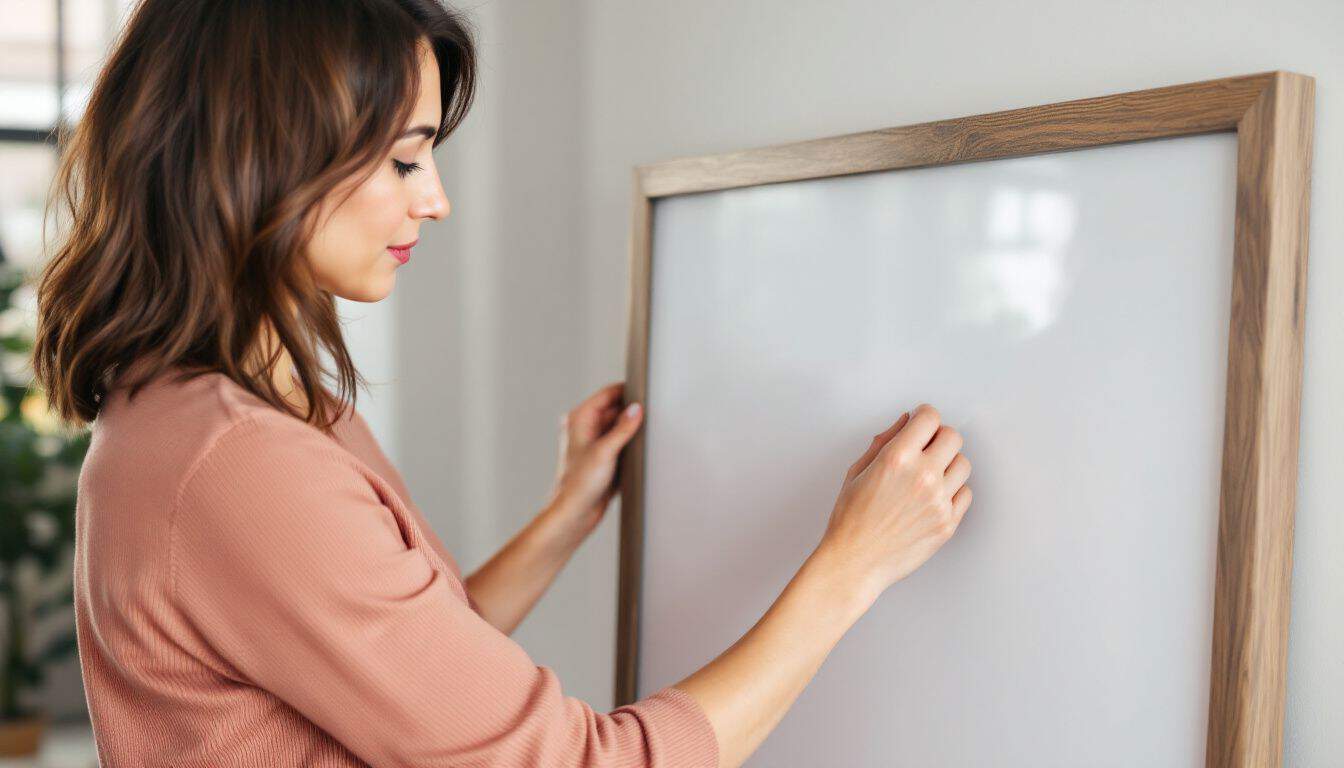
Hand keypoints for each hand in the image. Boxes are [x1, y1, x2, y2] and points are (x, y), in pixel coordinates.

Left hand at [546, 382, 644, 537]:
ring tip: (644, 436)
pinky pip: (621, 443)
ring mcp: (594, 443)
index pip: (607, 394)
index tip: (644, 391)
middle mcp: (585, 428)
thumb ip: (623, 428)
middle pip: (615, 409)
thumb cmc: (579, 484)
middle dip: (632, 412)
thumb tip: (636, 409)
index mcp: (579, 419)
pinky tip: (639, 451)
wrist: (575, 513)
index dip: (626, 390)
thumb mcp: (605, 452)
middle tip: (650, 416)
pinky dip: (630, 444)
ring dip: (632, 430)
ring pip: (620, 427)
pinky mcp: (603, 457)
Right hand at [816, 403, 972, 600]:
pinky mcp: (948, 523)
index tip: (921, 422)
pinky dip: (954, 491)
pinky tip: (934, 496)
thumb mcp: (857, 472)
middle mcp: (922, 477)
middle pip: (953, 437)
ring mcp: (938, 501)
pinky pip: (966, 494)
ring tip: (930, 475)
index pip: (930, 418)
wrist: (855, 562)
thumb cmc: (850, 520)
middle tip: (927, 447)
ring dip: (948, 464)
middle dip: (939, 437)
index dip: (924, 416)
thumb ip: (884, 442)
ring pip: (963, 464)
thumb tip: (905, 422)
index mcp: (897, 459)